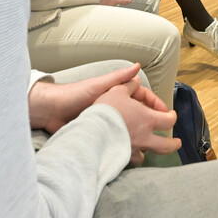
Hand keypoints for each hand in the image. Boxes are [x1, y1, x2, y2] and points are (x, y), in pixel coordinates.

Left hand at [29, 62, 160, 132]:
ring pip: (131, 126)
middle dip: (152, 120)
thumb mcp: (99, 85)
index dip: (155, 104)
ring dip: (141, 133)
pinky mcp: (101, 132)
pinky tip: (132, 150)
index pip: (143, 96)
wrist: (52, 112)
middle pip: (140, 112)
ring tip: (150, 143)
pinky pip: (119, 137)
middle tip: (163, 130)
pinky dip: (127, 142)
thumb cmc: (74, 95)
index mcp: (117, 92)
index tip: (165, 114)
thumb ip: (119, 78)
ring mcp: (109, 119)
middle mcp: (116, 106)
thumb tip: (138, 67)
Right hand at [94, 80, 179, 164]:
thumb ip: (129, 85)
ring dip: (147, 152)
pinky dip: (130, 157)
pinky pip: (129, 161)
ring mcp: (133, 150)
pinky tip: (126, 153)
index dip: (172, 117)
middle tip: (176, 143)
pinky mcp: (121, 159)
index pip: (169, 120)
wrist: (91, 132)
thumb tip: (135, 80)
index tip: (171, 115)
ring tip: (147, 149)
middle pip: (166, 146)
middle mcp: (144, 137)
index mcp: (148, 119)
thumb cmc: (106, 110)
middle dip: (173, 144)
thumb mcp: (117, 90)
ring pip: (146, 156)